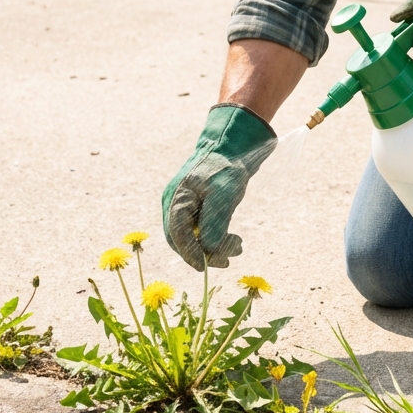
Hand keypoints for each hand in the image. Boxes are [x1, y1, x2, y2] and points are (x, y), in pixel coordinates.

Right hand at [161, 104, 276, 269]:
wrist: (231, 145)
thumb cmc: (226, 167)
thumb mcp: (224, 195)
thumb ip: (214, 223)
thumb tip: (209, 250)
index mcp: (176, 199)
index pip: (178, 235)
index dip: (191, 254)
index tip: (206, 267)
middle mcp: (174, 203)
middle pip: (182, 239)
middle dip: (205, 253)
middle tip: (228, 261)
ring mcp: (182, 205)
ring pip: (192, 236)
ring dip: (212, 246)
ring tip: (237, 247)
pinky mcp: (194, 206)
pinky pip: (199, 228)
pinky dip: (214, 237)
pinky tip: (232, 239)